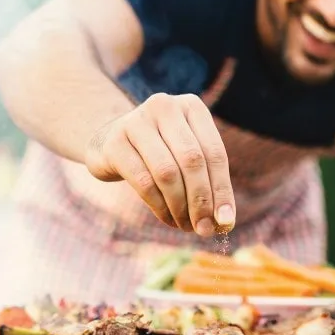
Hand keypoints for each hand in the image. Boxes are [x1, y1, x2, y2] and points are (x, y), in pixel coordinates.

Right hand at [84, 93, 235, 236]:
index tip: (226, 221)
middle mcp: (165, 106)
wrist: (109, 142)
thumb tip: (225, 221)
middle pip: (192, 161)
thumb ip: (208, 182)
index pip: (214, 152)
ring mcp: (136, 121)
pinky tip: (167, 218)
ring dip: (180, 207)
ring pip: (167, 173)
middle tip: (204, 229)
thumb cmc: (159, 152)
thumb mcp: (186, 156)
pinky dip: (160, 206)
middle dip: (201, 200)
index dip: (222, 189)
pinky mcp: (114, 142)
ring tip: (186, 226)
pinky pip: (144, 182)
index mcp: (191, 106)